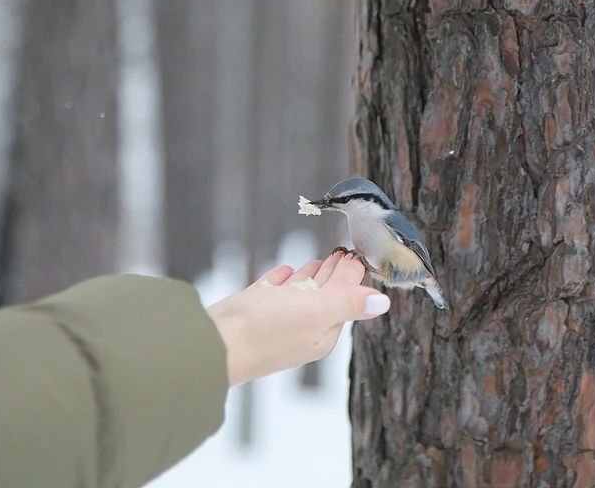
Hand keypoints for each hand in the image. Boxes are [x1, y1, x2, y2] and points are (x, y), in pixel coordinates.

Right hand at [206, 251, 390, 386]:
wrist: (212, 342)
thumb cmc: (265, 330)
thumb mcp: (317, 311)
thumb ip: (349, 303)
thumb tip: (382, 303)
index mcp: (322, 332)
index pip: (345, 298)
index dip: (351, 274)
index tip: (356, 252)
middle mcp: (301, 329)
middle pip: (324, 296)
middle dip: (334, 275)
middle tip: (342, 251)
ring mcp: (275, 321)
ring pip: (298, 294)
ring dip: (310, 277)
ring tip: (318, 261)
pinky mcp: (251, 312)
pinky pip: (273, 293)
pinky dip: (282, 281)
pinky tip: (284, 272)